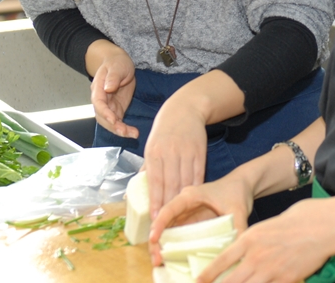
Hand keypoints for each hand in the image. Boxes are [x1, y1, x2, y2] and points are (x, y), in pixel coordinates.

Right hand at [87, 41, 137, 138]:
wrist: (120, 64)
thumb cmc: (116, 63)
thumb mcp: (117, 66)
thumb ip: (113, 77)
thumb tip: (108, 88)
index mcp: (98, 89)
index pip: (99, 103)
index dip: (105, 113)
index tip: (114, 120)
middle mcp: (101, 100)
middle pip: (103, 117)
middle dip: (113, 126)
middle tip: (125, 132)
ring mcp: (109, 106)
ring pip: (110, 123)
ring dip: (119, 130)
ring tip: (132, 134)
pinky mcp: (117, 110)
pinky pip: (119, 122)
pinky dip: (125, 129)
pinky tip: (133, 133)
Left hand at [143, 98, 208, 218]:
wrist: (184, 110)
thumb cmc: (163, 132)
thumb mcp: (151, 146)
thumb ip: (146, 169)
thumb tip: (134, 192)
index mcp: (154, 152)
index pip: (155, 181)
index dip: (155, 200)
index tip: (155, 217)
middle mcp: (170, 152)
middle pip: (170, 184)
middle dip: (168, 205)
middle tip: (167, 224)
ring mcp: (186, 152)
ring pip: (184, 182)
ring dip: (182, 201)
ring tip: (180, 217)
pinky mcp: (200, 152)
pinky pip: (198, 175)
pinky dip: (196, 189)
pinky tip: (194, 200)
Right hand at [149, 174, 255, 265]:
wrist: (242, 185)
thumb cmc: (237, 191)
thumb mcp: (238, 209)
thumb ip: (238, 227)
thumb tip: (238, 245)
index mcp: (190, 196)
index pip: (169, 209)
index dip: (159, 224)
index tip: (153, 239)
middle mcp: (183, 205)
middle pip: (163, 222)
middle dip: (156, 241)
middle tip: (157, 259)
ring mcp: (186, 214)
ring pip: (167, 231)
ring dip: (162, 246)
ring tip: (160, 262)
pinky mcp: (190, 223)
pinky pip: (177, 235)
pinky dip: (172, 247)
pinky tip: (171, 259)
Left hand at [193, 198, 334, 282]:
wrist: (323, 225)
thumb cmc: (297, 219)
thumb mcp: (266, 226)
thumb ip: (253, 242)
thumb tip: (244, 255)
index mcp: (249, 239)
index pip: (221, 261)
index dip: (207, 275)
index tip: (196, 282)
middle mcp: (256, 257)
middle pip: (230, 282)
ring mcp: (271, 271)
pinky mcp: (286, 280)